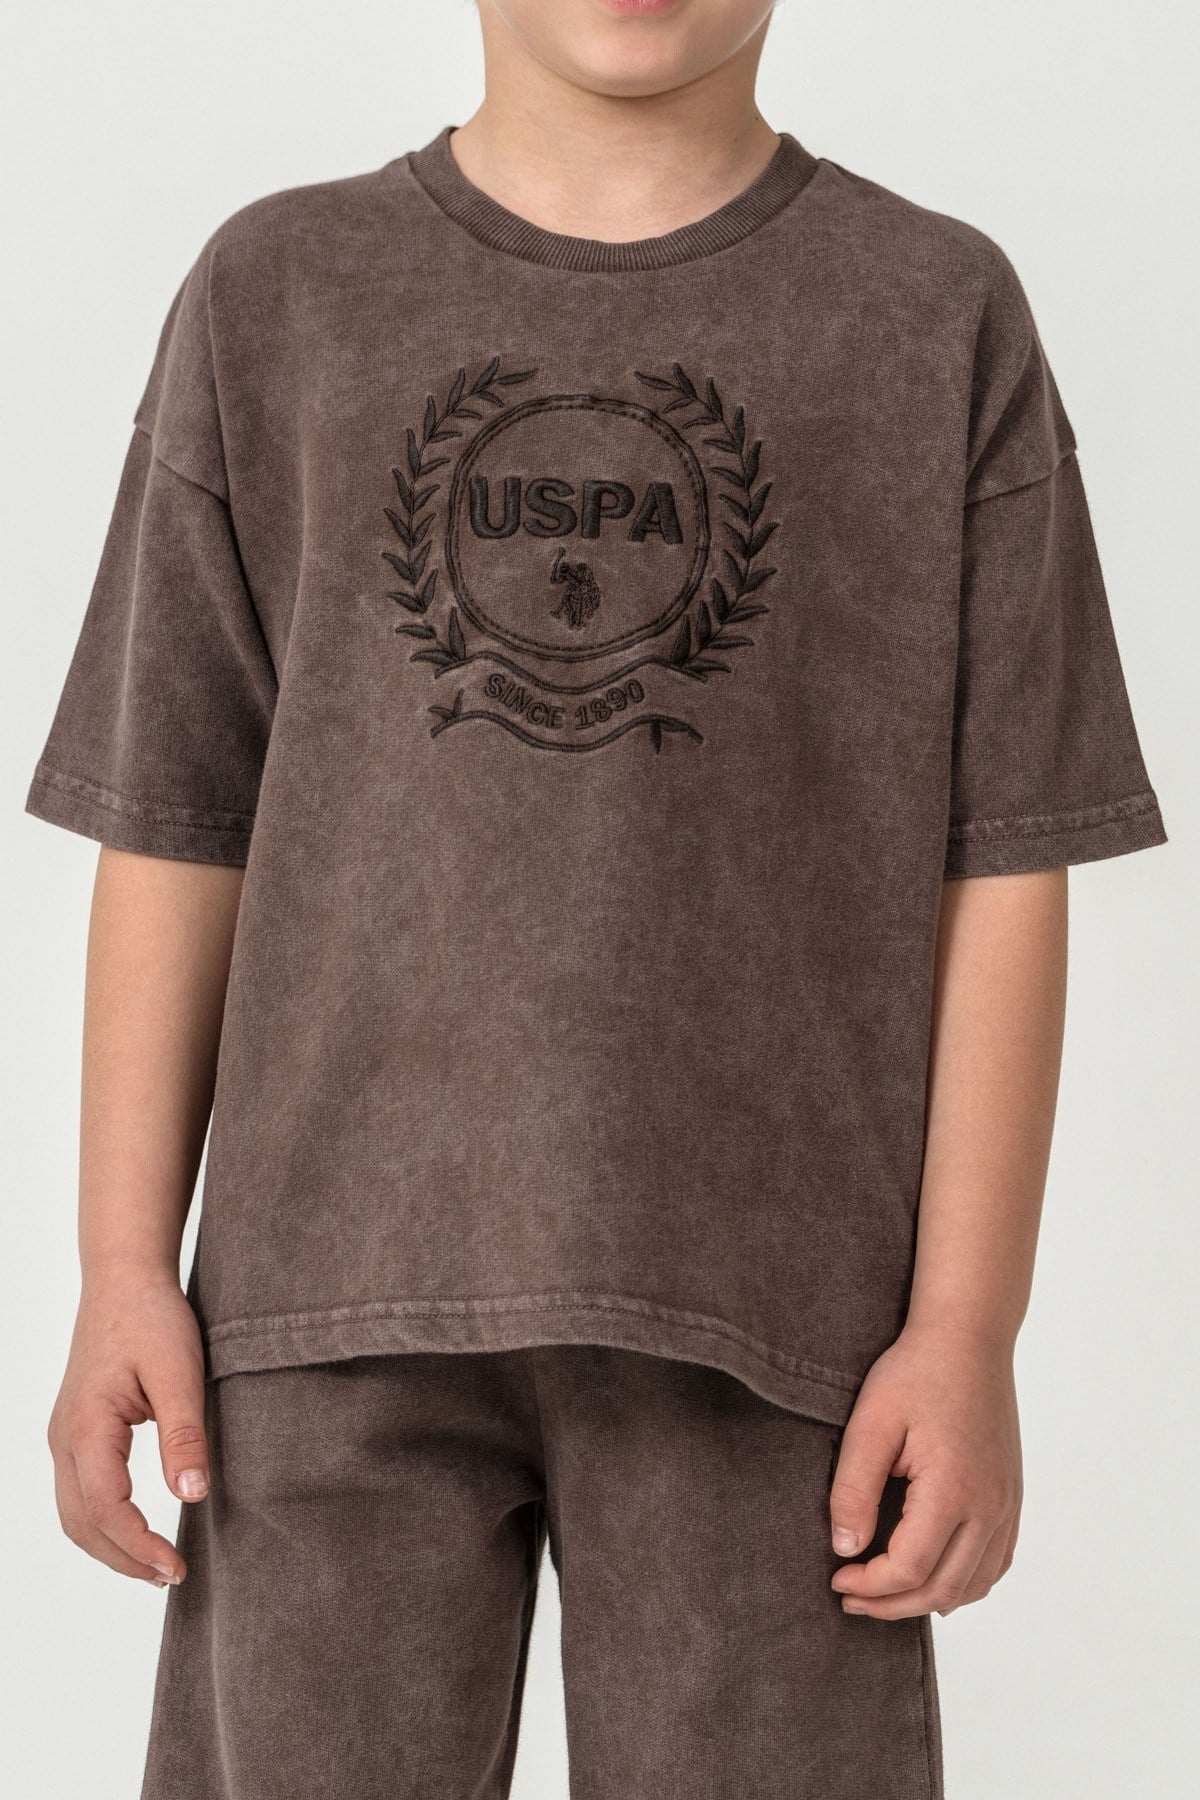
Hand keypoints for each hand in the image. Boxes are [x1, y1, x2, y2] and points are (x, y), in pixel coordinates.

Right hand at [48, 1268, 209, 1584]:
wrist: (123, 1278)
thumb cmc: (152, 1317)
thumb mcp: (180, 1371)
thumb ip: (184, 1434)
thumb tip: (192, 1495)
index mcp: (87, 1426)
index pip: (103, 1509)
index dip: (137, 1546)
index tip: (175, 1568)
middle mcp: (64, 1437)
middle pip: (80, 1522)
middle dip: (122, 1557)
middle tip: (171, 1575)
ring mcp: (64, 1435)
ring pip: (73, 1512)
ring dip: (110, 1545)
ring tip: (156, 1564)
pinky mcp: (75, 1430)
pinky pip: (78, 1492)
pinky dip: (102, 1522)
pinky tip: (137, 1528)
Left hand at [828, 1320, 1021, 1618]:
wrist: (968, 1338)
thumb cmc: (916, 1372)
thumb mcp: (870, 1423)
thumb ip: (854, 1489)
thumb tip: (845, 1549)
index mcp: (953, 1489)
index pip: (909, 1568)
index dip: (869, 1585)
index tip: (837, 1578)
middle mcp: (990, 1505)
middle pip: (943, 1587)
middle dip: (892, 1604)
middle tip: (851, 1598)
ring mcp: (1007, 1504)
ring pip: (975, 1584)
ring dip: (929, 1599)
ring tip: (886, 1594)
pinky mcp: (1012, 1496)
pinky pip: (996, 1562)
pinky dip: (965, 1583)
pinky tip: (934, 1578)